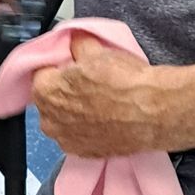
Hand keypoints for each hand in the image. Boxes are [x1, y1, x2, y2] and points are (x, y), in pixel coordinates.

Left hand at [34, 40, 182, 157]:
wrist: (154, 112)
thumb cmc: (124, 82)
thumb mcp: (97, 51)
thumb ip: (78, 44)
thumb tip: (75, 41)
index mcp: (45, 92)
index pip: (41, 73)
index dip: (59, 66)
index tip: (73, 65)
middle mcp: (49, 120)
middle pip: (51, 99)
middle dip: (65, 90)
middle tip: (89, 83)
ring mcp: (65, 140)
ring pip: (63, 119)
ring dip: (75, 111)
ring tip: (100, 101)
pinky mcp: (84, 154)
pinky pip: (78, 136)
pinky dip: (87, 128)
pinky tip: (105, 118)